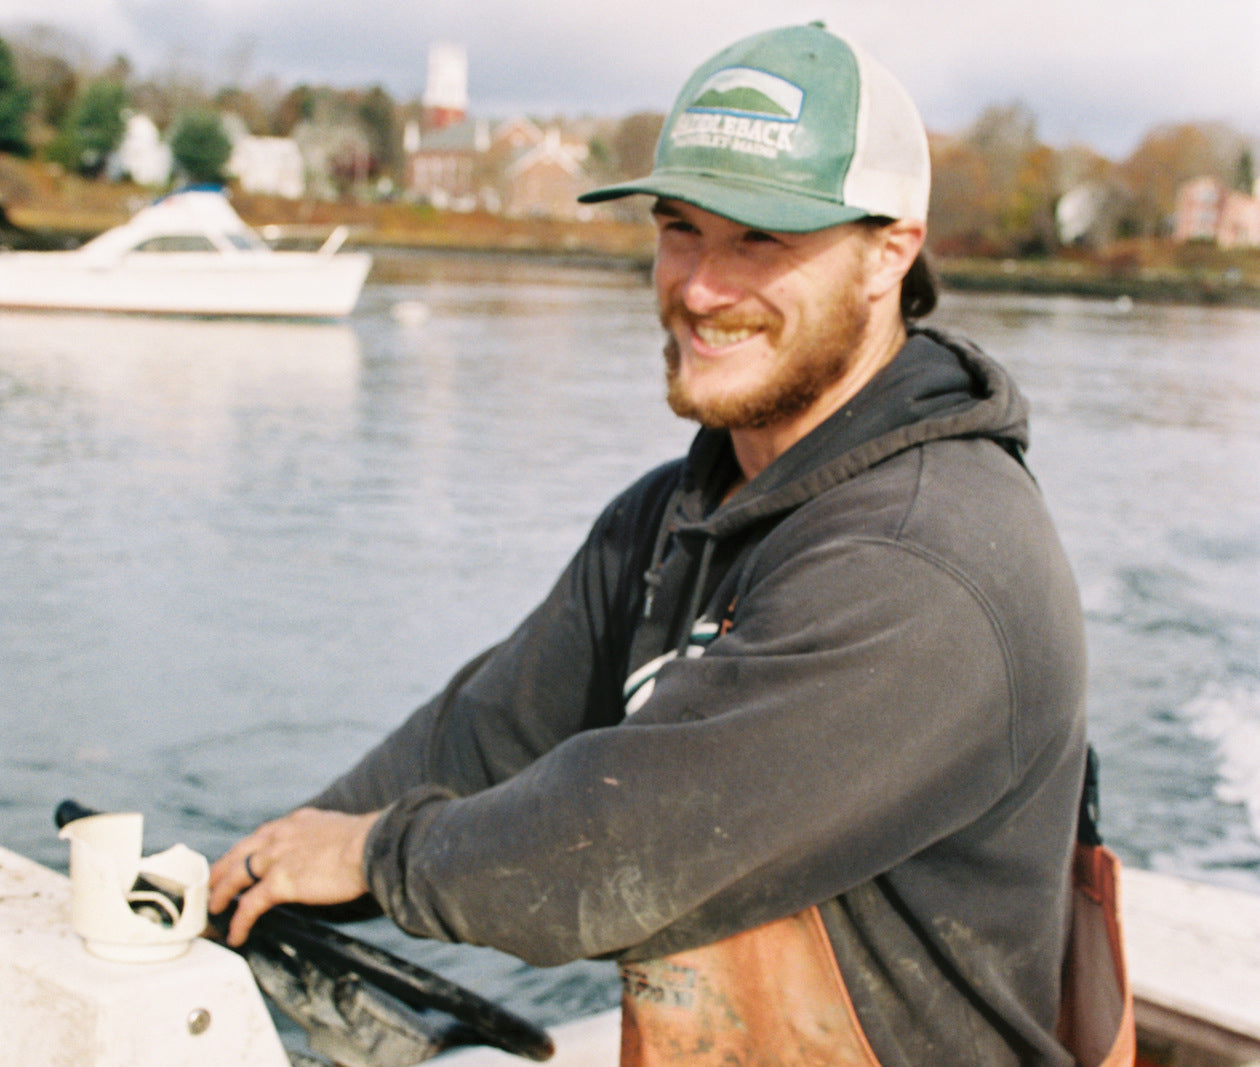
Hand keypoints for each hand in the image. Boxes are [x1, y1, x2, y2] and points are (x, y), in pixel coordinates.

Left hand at [208, 807, 382, 945]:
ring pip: (235, 877)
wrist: (372, 845)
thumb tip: (335, 852)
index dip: (247, 851)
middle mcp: (280, 835)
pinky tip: (236, 934)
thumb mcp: (339, 830)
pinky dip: (239, 921)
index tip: (241, 860)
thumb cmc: (369, 840)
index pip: (261, 835)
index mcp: (295, 822)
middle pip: (239, 853)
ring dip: (221, 894)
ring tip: (214, 908)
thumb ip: (326, 840)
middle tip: (213, 883)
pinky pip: (249, 905)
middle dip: (222, 869)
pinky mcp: (279, 881)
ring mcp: (276, 857)